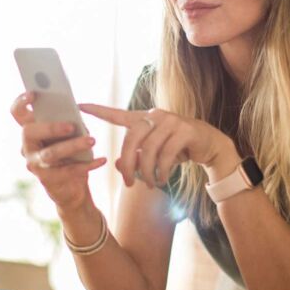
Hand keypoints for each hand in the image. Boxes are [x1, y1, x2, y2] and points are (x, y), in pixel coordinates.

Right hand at [10, 92, 106, 211]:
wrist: (69, 184)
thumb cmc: (68, 150)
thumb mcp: (67, 133)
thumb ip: (66, 120)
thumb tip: (75, 112)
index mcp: (30, 129)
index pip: (17, 113)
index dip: (21, 102)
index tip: (34, 94)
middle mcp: (27, 146)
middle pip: (31, 131)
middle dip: (51, 127)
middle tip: (71, 126)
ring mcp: (35, 163)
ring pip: (51, 153)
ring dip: (73, 145)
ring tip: (92, 140)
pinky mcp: (48, 179)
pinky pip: (68, 171)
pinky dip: (87, 165)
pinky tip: (101, 160)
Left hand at [79, 103, 236, 188]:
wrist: (210, 146)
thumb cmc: (178, 149)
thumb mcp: (154, 154)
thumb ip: (135, 157)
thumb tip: (116, 165)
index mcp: (144, 119)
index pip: (118, 114)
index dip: (99, 111)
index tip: (79, 105)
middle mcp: (156, 115)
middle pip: (131, 139)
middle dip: (127, 165)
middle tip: (127, 183)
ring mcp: (171, 121)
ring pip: (149, 151)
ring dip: (148, 173)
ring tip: (151, 184)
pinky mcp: (185, 130)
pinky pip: (167, 155)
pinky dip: (162, 171)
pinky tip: (163, 180)